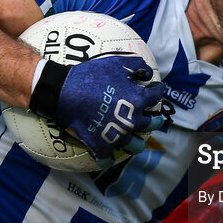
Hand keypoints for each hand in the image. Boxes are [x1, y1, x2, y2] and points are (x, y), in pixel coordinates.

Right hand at [31, 56, 164, 165]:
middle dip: (156, 120)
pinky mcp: (101, 146)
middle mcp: (132, 120)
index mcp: (138, 100)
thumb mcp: (116, 62)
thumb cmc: (91, 75)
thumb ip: (136, 65)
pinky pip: (108, 160)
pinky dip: (109, 160)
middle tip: (154, 119)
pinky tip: (109, 158)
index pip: (156, 96)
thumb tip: (147, 72)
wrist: (64, 92)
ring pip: (136, 146)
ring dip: (137, 143)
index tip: (157, 90)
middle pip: (152, 124)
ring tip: (135, 141)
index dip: (158, 91)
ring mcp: (118, 136)